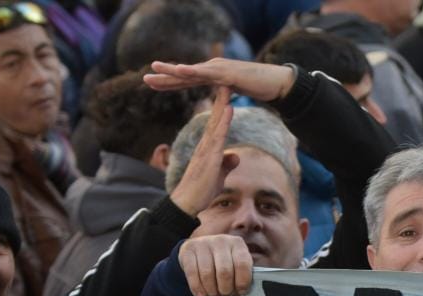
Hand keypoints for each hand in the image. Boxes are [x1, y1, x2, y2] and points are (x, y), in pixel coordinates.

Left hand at [145, 58, 294, 101]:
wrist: (277, 82)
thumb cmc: (259, 87)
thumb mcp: (235, 93)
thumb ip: (224, 95)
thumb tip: (218, 101)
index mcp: (213, 75)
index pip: (186, 81)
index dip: (169, 83)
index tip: (152, 84)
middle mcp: (213, 69)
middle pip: (184, 75)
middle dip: (164, 77)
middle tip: (145, 79)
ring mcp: (220, 69)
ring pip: (192, 71)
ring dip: (173, 70)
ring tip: (155, 68)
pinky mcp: (229, 74)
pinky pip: (208, 73)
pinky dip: (193, 71)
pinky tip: (180, 70)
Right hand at [167, 85, 238, 216]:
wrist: (186, 203)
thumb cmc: (201, 191)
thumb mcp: (219, 176)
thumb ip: (226, 165)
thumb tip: (235, 156)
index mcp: (207, 148)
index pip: (217, 125)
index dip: (222, 109)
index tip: (228, 93)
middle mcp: (204, 145)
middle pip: (215, 118)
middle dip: (221, 99)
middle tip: (227, 79)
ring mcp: (205, 150)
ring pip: (215, 122)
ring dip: (222, 104)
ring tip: (228, 86)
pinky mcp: (208, 158)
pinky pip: (217, 136)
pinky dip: (223, 122)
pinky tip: (228, 110)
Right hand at [178, 234, 253, 295]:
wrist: (199, 251)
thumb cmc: (223, 263)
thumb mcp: (235, 265)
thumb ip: (242, 276)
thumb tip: (243, 292)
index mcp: (237, 244)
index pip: (242, 264)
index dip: (243, 281)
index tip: (242, 291)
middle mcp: (220, 241)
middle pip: (224, 271)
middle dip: (225, 289)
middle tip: (225, 294)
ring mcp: (203, 243)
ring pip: (207, 274)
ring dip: (211, 291)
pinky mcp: (188, 250)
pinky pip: (192, 273)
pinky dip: (197, 288)